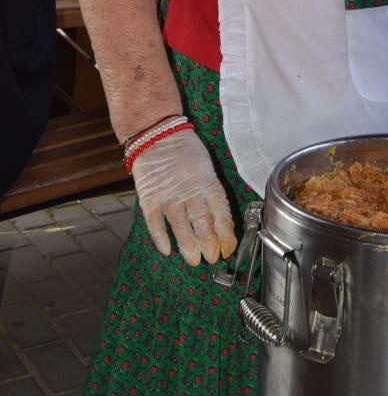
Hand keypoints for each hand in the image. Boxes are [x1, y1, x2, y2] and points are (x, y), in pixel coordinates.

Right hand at [131, 129, 237, 265]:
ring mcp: (168, 197)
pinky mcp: (150, 199)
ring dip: (188, 246)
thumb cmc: (186, 150)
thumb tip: (220, 220)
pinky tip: (166, 251)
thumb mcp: (206, 167)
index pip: (221, 212)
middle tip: (212, 258)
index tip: (228, 248)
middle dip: (209, 243)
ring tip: (194, 261)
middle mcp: (190, 192)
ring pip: (181, 227)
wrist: (158, 134)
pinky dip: (160, 238)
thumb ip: (211, 192)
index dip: (225, 232)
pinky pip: (155, 223)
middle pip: (202, 223)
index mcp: (207, 182)